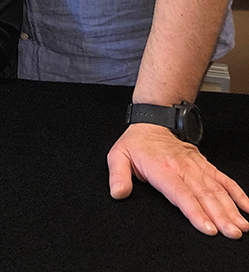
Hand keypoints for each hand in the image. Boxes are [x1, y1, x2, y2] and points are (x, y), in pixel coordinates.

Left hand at [107, 123, 248, 237]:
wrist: (153, 122)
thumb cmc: (136, 144)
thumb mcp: (118, 155)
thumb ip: (118, 175)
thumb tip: (117, 193)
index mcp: (162, 169)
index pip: (180, 193)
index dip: (195, 211)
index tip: (208, 229)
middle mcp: (183, 168)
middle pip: (203, 195)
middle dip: (220, 216)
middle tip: (233, 233)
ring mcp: (197, 167)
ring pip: (217, 190)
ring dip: (231, 209)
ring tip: (243, 227)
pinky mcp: (205, 165)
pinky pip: (224, 180)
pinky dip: (238, 194)